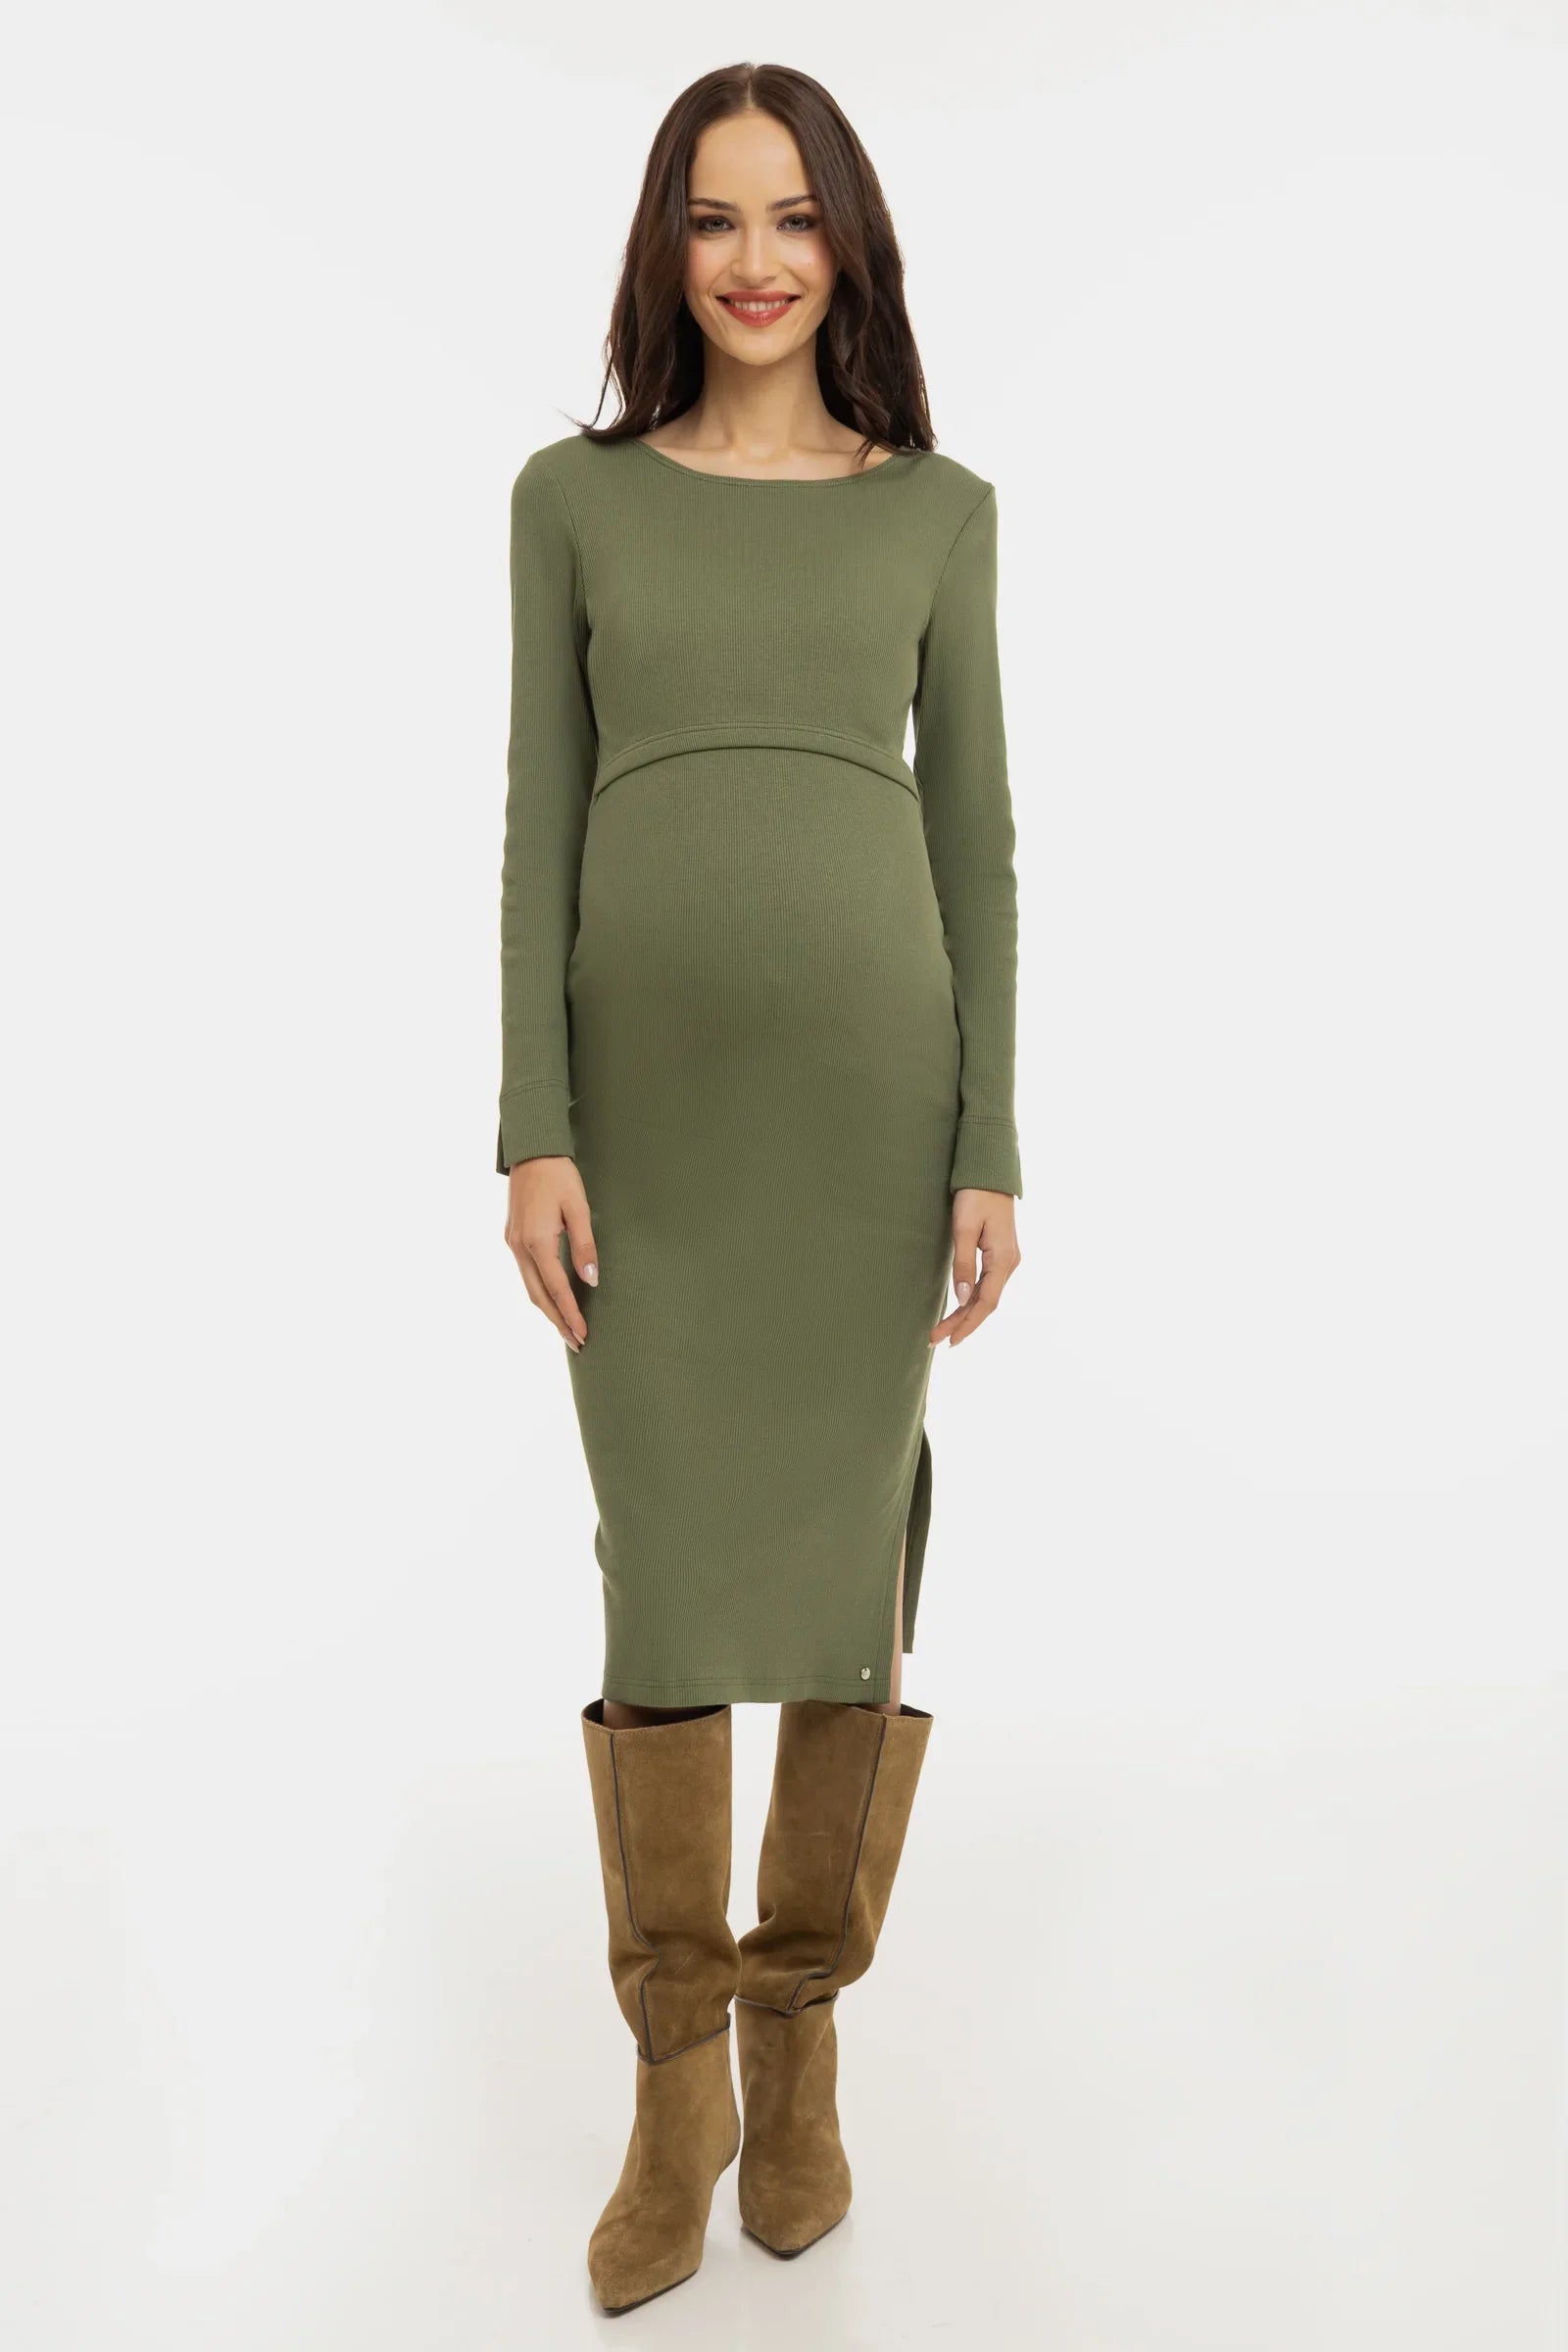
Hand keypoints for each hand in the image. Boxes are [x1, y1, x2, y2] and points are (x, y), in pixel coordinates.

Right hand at [504, 1156, 598, 1352]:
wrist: (531, 1151)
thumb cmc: (559, 1176)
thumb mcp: (579, 1208)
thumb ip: (585, 1246)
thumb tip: (591, 1281)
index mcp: (537, 1241)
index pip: (556, 1289)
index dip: (570, 1314)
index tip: (583, 1334)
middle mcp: (519, 1247)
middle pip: (537, 1296)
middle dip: (557, 1321)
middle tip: (576, 1342)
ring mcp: (512, 1243)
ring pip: (529, 1287)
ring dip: (547, 1309)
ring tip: (566, 1327)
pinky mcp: (512, 1237)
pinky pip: (525, 1273)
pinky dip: (539, 1291)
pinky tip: (552, 1298)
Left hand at [929, 1188, 1020, 1347]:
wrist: (990, 1172)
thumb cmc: (975, 1196)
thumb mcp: (964, 1229)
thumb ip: (963, 1264)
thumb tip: (963, 1299)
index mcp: (1004, 1259)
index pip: (986, 1302)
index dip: (968, 1323)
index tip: (949, 1340)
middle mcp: (1009, 1263)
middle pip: (986, 1303)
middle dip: (963, 1323)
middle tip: (937, 1340)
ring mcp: (1006, 1259)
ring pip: (987, 1295)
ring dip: (967, 1314)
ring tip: (945, 1330)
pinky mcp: (1000, 1254)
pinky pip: (988, 1284)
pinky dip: (973, 1300)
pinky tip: (961, 1308)